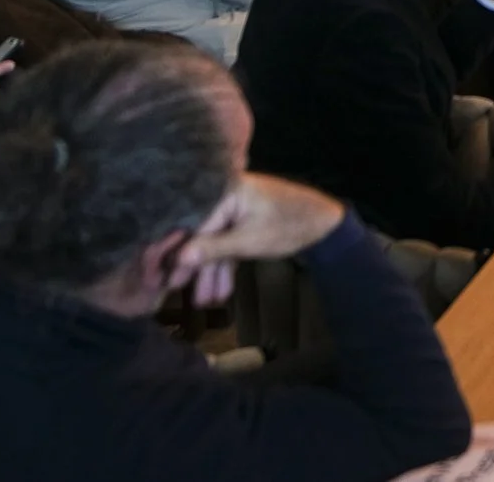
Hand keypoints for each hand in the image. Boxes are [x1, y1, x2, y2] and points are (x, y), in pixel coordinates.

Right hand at [173, 173, 345, 305]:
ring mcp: (236, 210)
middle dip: (196, 268)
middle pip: (202, 236)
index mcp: (226, 192)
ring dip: (212, 273)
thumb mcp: (249, 240)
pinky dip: (226, 266)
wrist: (325, 224)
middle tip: (181, 294)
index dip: (181, 255)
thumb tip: (179, 258)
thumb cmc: (288, 225)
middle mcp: (226, 197)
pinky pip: (228, 244)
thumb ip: (214, 248)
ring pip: (216, 244)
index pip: (194, 225)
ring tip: (206, 302)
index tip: (168, 279)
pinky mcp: (244, 222)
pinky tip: (222, 292)